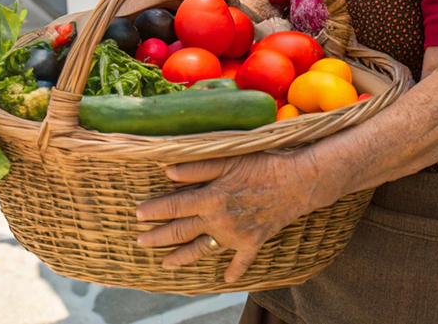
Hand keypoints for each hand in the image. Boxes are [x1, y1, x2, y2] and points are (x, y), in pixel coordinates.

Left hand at [135, 151, 327, 282]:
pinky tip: (225, 279)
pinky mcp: (253, 242)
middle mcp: (219, 220)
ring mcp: (235, 235)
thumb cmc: (263, 164)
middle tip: (139, 242)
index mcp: (210, 198)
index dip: (153, 210)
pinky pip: (241, 261)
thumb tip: (166, 171)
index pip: (173, 207)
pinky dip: (233, 271)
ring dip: (181, 258)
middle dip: (157, 238)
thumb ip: (196, 166)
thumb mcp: (229, 158)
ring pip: (202, 250)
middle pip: (181, 232)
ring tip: (165, 264)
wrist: (300, 182)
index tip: (137, 214)